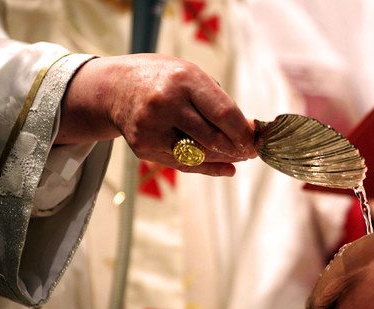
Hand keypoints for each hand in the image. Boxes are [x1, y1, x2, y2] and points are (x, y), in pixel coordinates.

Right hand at [59, 53, 255, 175]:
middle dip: (238, 148)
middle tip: (252, 151)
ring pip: (200, 155)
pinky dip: (208, 167)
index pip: (224, 113)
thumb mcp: (192, 76)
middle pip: (213, 138)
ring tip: (239, 156)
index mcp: (183, 79)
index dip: (245, 132)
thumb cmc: (164, 80)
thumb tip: (249, 132)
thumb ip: (219, 101)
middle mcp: (165, 103)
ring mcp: (152, 128)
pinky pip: (183, 165)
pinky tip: (226, 167)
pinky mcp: (144, 147)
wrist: (115, 88)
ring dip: (225, 158)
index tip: (258, 139)